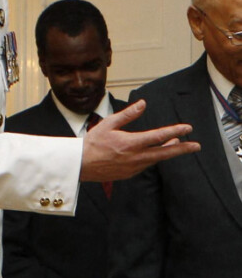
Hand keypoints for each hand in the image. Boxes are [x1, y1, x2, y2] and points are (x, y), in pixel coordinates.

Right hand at [80, 100, 200, 181]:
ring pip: (156, 159)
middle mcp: (135, 157)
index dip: (174, 131)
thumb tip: (142, 104)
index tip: (187, 128)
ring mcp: (134, 167)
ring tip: (177, 144)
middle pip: (165, 153)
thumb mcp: (109, 123)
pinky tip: (155, 152)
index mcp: (131, 143)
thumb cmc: (93, 142)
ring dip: (168, 151)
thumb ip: (128, 114)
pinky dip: (154, 157)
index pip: (158, 136)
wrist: (81, 164)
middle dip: (182, 149)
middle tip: (196, 146)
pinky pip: (146, 164)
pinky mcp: (130, 173)